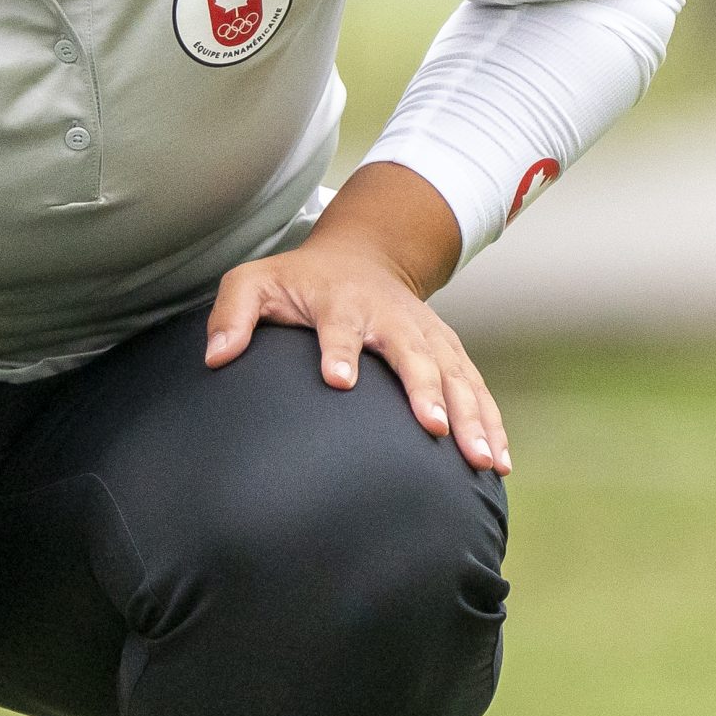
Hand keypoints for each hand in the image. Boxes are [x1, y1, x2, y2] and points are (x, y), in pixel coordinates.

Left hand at [204, 240, 510, 474]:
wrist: (362, 254)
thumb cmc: (299, 280)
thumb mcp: (255, 281)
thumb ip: (232, 315)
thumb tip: (216, 357)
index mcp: (340, 303)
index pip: (339, 326)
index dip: (339, 350)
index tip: (338, 381)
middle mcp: (391, 318)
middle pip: (413, 354)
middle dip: (425, 390)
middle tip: (435, 429)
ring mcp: (426, 334)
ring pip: (454, 376)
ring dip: (472, 416)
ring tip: (482, 461)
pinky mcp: (448, 350)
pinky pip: (474, 387)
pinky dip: (490, 421)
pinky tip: (499, 460)